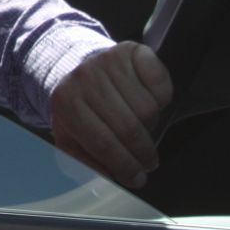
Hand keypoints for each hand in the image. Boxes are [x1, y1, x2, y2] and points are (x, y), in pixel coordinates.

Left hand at [48, 41, 172, 188]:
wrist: (79, 69)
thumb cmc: (79, 109)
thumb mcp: (70, 137)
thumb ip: (84, 162)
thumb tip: (110, 178)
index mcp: (67, 103)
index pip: (103, 142)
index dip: (124, 165)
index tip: (137, 179)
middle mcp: (85, 78)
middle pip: (128, 126)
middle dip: (143, 153)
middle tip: (149, 162)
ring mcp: (108, 61)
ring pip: (147, 107)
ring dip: (152, 125)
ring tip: (143, 128)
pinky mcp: (130, 50)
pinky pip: (159, 83)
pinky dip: (162, 99)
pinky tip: (151, 103)